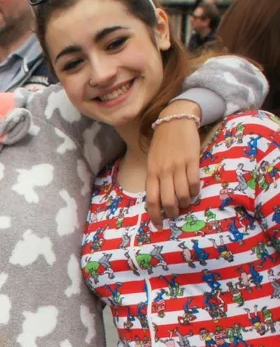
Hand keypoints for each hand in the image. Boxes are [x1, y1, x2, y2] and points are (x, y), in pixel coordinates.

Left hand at [146, 100, 202, 227]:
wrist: (175, 121)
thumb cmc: (162, 144)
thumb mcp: (152, 162)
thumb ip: (155, 178)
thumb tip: (159, 199)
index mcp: (151, 173)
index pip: (151, 200)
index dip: (155, 216)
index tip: (158, 226)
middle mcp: (163, 172)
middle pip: (168, 201)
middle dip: (172, 212)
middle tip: (176, 214)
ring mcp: (177, 167)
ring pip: (182, 194)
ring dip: (185, 203)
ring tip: (186, 202)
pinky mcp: (192, 160)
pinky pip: (194, 182)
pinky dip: (195, 190)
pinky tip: (194, 190)